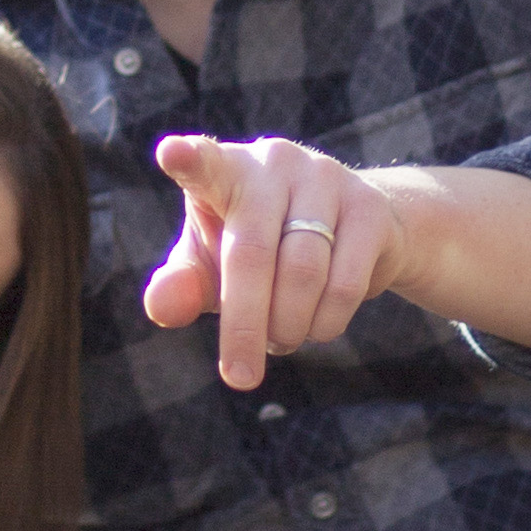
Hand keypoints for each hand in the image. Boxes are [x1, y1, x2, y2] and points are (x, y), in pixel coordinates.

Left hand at [141, 128, 392, 391]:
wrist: (356, 233)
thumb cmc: (260, 248)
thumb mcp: (214, 266)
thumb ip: (183, 285)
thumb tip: (161, 307)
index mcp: (225, 170)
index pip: (203, 164)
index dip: (189, 160)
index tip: (170, 153)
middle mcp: (274, 162)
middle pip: (250, 253)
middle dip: (244, 326)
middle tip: (239, 377)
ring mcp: (326, 178)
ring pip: (302, 274)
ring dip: (288, 326)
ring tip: (282, 337)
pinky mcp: (370, 209)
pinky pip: (346, 285)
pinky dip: (326, 323)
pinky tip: (317, 325)